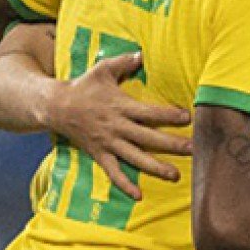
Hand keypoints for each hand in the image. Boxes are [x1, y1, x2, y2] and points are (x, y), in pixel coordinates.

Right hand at [43, 52, 193, 199]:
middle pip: (149, 138)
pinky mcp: (99, 154)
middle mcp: (117, 127)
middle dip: (172, 144)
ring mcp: (108, 143)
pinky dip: (125, 185)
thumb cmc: (83, 87)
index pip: (149, 113)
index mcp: (121, 106)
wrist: (55, 106)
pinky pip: (113, 173)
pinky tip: (138, 195)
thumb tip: (142, 54)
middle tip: (194, 149)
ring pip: (135, 158)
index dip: (169, 115)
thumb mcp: (103, 70)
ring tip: (175, 176)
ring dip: (155, 168)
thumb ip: (124, 62)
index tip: (188, 117)